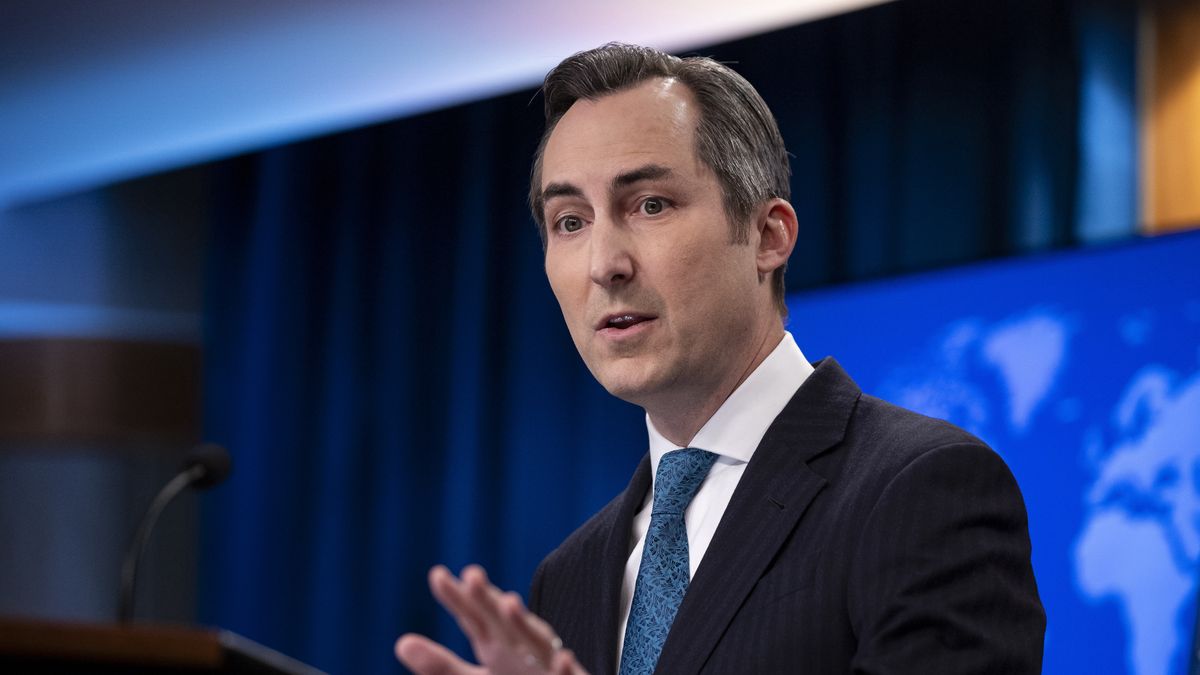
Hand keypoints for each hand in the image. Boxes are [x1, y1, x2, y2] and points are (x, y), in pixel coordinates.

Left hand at [395, 564, 588, 674]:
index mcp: (497, 644)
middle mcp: (521, 647)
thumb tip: (401, 643)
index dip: (457, 598)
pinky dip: (565, 667)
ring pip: (537, 643)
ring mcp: (545, 664)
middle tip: (471, 574)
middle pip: (502, 621)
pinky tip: (562, 658)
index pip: (474, 617)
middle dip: (489, 599)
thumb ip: (440, 664)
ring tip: (508, 603)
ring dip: (524, 624)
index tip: (438, 576)